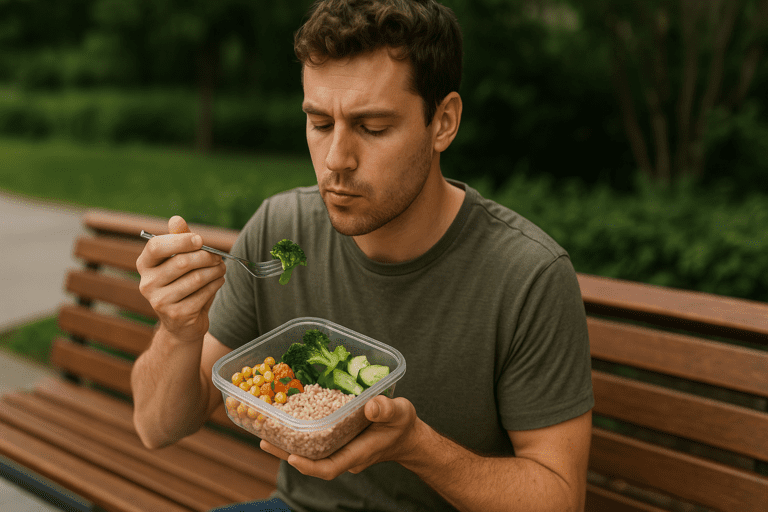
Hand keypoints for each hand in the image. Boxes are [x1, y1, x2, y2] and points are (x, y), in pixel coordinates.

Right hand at [136, 216, 226, 342]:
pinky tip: (218, 281)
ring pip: (196, 278)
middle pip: (182, 262)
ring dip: (215, 270)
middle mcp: (147, 283)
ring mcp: (160, 301)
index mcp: (145, 265)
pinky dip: (216, 284)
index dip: (181, 240)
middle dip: (206, 256)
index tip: (200, 240)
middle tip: (218, 256)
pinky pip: (204, 293)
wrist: (182, 323)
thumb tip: (176, 219)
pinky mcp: (177, 314)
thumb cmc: (182, 284)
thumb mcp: (179, 260)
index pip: (157, 246)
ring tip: (221, 268)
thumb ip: (179, 239)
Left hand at [260, 395, 420, 479]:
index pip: (329, 468)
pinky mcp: (336, 441)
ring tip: (265, 431)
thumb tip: (370, 406)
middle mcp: (344, 455)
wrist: (405, 434)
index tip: (292, 457)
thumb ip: (386, 410)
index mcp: (357, 453)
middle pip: (311, 461)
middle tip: (263, 439)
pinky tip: (286, 420)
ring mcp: (339, 449)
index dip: (309, 466)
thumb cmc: (403, 424)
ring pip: (309, 452)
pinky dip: (299, 433)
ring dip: (288, 444)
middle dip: (286, 453)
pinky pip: (314, 441)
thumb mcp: (400, 412)